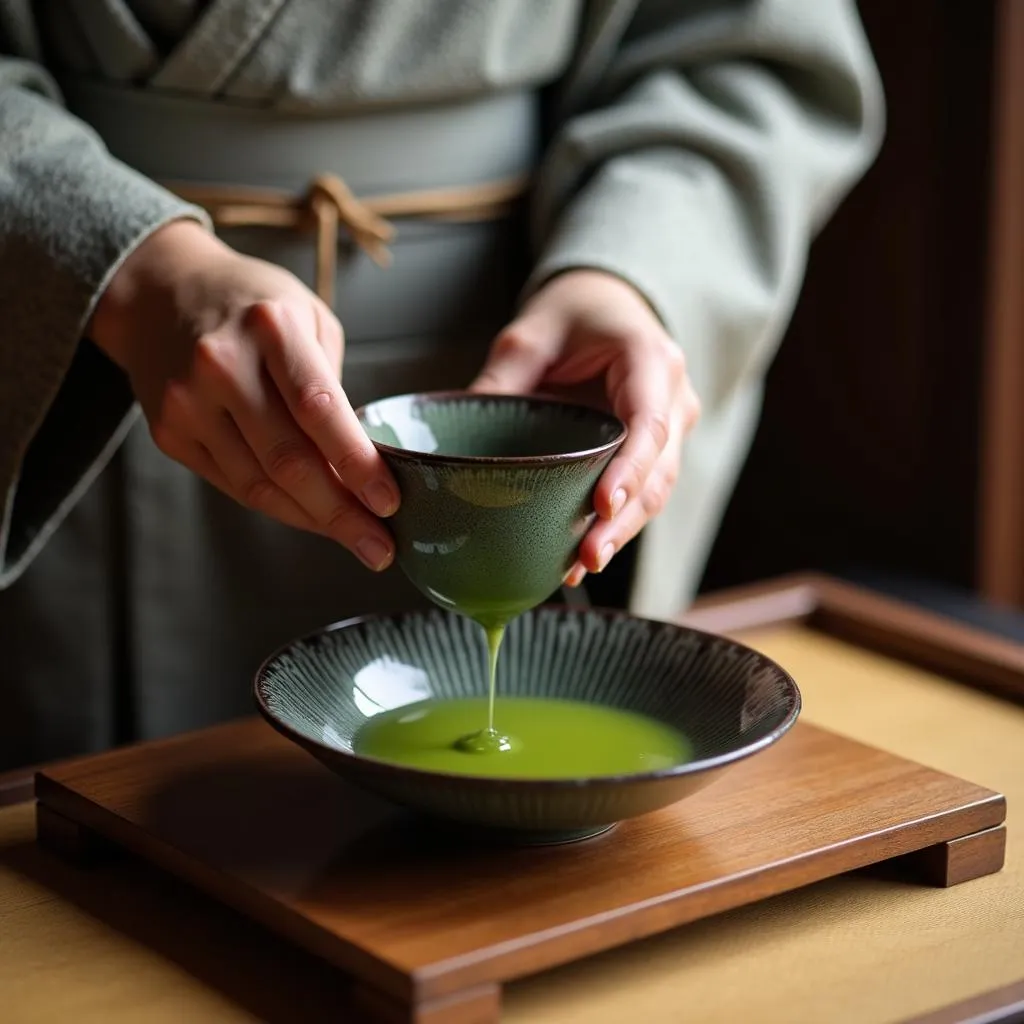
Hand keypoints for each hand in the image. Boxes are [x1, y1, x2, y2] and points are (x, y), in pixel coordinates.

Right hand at [88, 219, 397, 570]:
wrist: (158, 292)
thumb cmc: (253, 305)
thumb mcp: (307, 317)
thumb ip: (331, 386)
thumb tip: (358, 464)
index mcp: (269, 327)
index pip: (318, 408)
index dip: (356, 463)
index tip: (390, 502)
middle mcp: (221, 364)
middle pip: (288, 460)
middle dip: (341, 513)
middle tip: (381, 547)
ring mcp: (188, 403)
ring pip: (259, 485)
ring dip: (314, 520)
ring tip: (357, 540)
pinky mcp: (170, 433)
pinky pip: (234, 485)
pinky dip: (279, 507)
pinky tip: (312, 517)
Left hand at [470, 269, 699, 585]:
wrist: (606, 305)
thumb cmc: (573, 314)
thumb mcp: (528, 335)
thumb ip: (501, 380)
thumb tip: (456, 441)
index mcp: (649, 359)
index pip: (648, 424)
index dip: (629, 471)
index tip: (601, 506)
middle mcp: (673, 396)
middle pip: (659, 471)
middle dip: (623, 520)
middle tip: (586, 558)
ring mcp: (670, 426)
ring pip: (656, 490)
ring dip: (620, 532)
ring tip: (579, 567)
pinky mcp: (654, 450)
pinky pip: (642, 492)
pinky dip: (615, 524)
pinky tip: (581, 555)